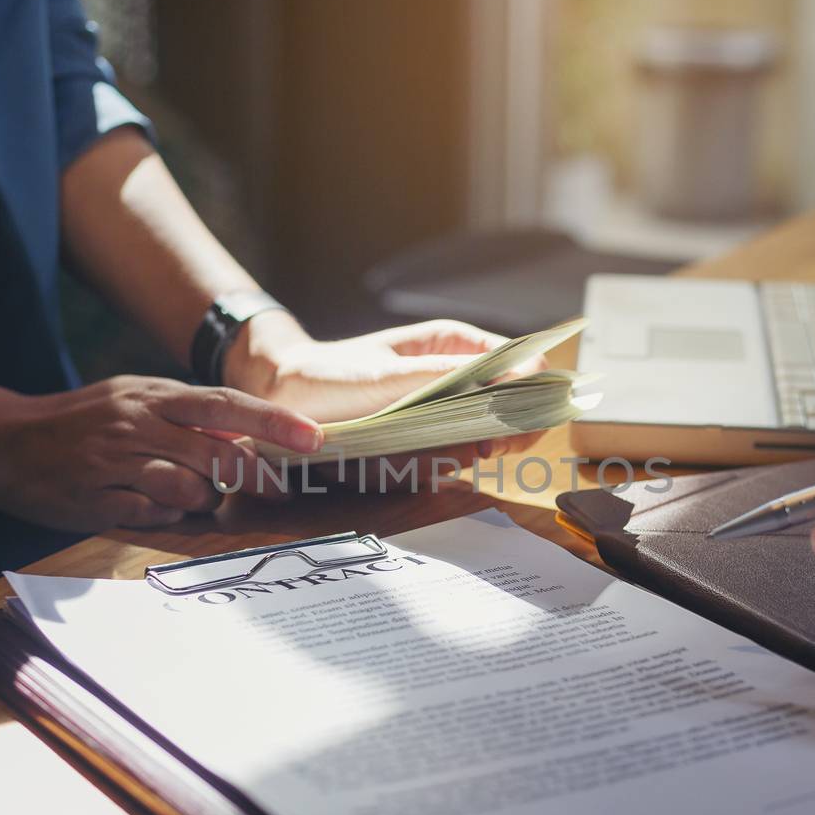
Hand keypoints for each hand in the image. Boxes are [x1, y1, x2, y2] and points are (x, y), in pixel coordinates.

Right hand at [0, 376, 322, 531]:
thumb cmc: (80, 424)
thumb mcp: (133, 402)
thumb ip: (186, 418)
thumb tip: (245, 437)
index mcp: (152, 396)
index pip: (225, 406)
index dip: (272, 423)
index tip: (313, 438)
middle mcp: (137, 423)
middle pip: (216, 453)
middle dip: (251, 477)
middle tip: (272, 490)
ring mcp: (115, 461)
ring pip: (188, 488)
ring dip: (201, 499)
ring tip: (183, 494)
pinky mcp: (96, 498)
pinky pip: (151, 515)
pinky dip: (162, 516)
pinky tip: (147, 506)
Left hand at [226, 313, 546, 457]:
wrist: (283, 398)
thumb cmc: (330, 374)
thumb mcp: (389, 375)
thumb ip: (449, 378)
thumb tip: (509, 379)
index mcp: (457, 344)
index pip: (525, 365)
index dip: (532, 397)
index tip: (513, 427)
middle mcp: (457, 377)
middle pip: (512, 411)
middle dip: (494, 437)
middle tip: (470, 449)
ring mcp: (442, 411)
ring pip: (477, 443)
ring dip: (450, 457)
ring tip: (407, 451)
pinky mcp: (423, 441)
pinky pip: (444, 463)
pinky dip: (423, 470)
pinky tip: (393, 462)